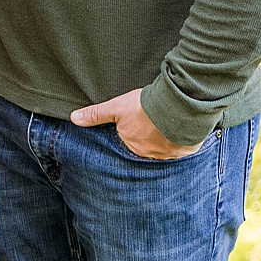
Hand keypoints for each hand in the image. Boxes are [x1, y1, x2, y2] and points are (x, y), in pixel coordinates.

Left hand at [71, 87, 201, 159]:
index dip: (133, 132)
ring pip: (164, 148)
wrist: (178, 105)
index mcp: (133, 147)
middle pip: (147, 146)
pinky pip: (182, 148)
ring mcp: (169, 154)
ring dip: (164, 139)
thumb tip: (75, 119)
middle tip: (151, 123)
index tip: (138, 124)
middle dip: (148, 137)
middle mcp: (150, 154)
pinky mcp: (186, 150)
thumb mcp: (116, 107)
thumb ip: (96, 114)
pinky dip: (180, 141)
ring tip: (165, 125)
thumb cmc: (145, 106)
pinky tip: (180, 131)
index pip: (130, 142)